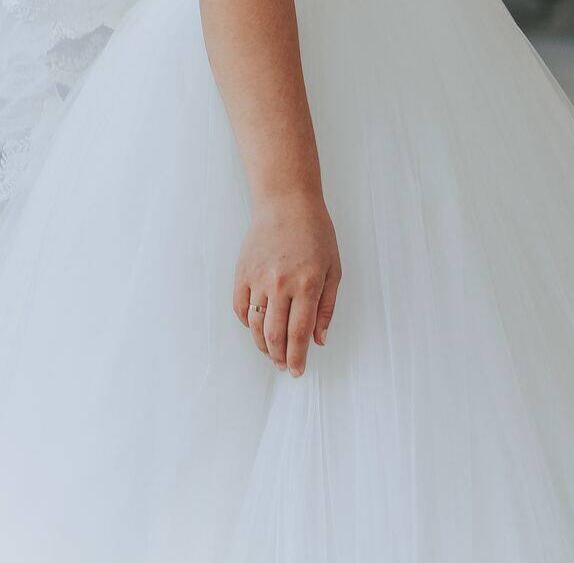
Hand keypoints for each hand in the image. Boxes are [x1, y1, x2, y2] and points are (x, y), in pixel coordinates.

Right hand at [233, 188, 341, 375]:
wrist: (286, 202)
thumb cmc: (315, 233)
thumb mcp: (333, 268)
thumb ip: (326, 307)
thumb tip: (319, 341)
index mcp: (307, 284)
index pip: (299, 334)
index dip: (297, 358)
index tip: (297, 371)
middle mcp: (281, 284)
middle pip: (275, 336)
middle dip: (279, 358)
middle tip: (283, 366)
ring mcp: (258, 278)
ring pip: (256, 326)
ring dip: (263, 346)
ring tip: (271, 352)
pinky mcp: (242, 272)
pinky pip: (240, 308)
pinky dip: (248, 323)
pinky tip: (258, 327)